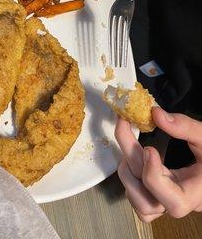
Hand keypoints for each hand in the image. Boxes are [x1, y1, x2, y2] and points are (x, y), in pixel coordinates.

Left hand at [115, 107, 201, 221]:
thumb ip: (185, 127)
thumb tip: (156, 114)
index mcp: (195, 193)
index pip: (174, 201)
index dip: (155, 176)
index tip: (149, 148)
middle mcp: (178, 203)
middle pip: (147, 202)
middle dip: (131, 164)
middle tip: (125, 128)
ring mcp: (165, 204)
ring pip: (140, 206)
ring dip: (127, 174)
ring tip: (129, 146)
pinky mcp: (157, 198)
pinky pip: (139, 202)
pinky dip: (130, 182)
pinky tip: (132, 158)